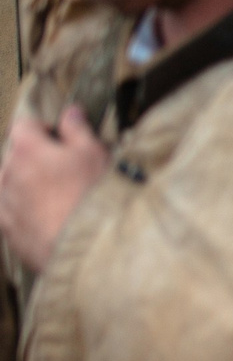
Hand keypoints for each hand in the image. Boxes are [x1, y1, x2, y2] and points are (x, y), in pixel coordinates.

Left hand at [0, 105, 109, 274]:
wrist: (88, 249)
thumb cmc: (93, 196)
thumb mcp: (95, 154)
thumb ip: (77, 129)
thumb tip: (70, 112)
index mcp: (27, 149)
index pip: (26, 125)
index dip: (46, 129)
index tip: (64, 141)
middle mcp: (6, 174)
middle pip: (16, 157)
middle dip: (36, 160)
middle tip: (66, 173)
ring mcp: (3, 204)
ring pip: (11, 186)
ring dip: (29, 187)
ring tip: (59, 201)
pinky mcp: (6, 231)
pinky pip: (11, 213)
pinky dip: (25, 212)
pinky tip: (49, 220)